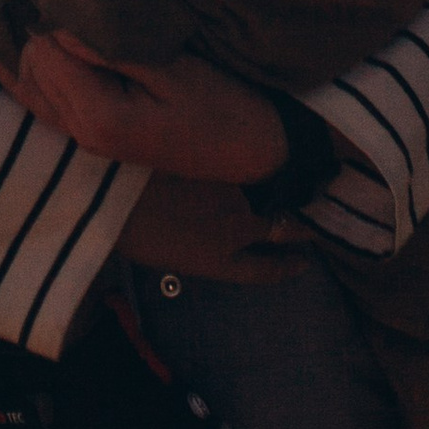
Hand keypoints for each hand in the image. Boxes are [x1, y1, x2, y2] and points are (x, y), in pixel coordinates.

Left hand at [11, 32, 288, 183]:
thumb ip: (112, 49)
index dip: (48, 16)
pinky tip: (13, 54)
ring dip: (26, 51)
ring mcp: (83, 140)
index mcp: (98, 117)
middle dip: (32, 31)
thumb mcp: (173, 68)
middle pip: (29, 70)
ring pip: (28, 89)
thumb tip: (60, 23)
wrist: (247, 151)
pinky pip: (42, 104)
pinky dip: (26, 77)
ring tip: (28, 10)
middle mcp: (79, 133)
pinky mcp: (91, 137)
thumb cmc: (219, 105)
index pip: (45, 54)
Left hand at [115, 172, 308, 286]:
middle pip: (283, 230)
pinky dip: (256, 166)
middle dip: (301, 230)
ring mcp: (234, 193)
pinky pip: (247, 165)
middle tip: (312, 226)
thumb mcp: (170, 257)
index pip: (265, 270)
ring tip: (296, 186)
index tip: (303, 262)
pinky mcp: (224, 162)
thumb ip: (204, 250)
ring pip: (269, 194)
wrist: (116, 194)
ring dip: (283, 194)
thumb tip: (214, 237)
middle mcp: (237, 229)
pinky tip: (262, 158)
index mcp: (219, 261)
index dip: (287, 268)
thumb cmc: (130, 233)